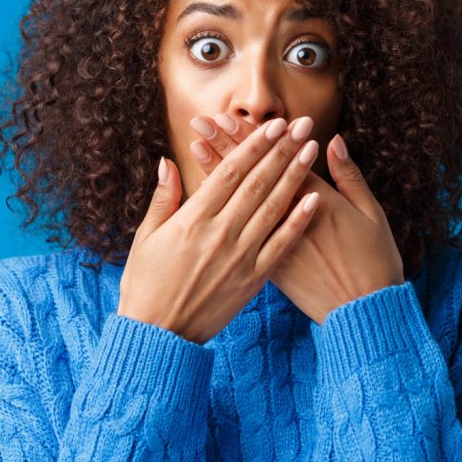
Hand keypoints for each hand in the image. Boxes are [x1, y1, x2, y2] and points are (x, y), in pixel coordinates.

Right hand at [119, 118, 321, 343]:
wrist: (159, 336)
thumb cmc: (146, 285)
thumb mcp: (146, 238)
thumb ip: (163, 198)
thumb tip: (169, 161)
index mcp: (193, 219)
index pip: (230, 172)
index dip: (253, 145)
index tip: (272, 125)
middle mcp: (220, 233)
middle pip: (258, 182)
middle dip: (282, 150)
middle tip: (302, 124)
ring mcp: (239, 256)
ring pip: (273, 207)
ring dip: (295, 175)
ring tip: (311, 149)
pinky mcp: (253, 279)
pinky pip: (281, 245)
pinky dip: (298, 221)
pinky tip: (315, 199)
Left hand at [189, 114, 404, 324]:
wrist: (364, 314)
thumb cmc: (374, 261)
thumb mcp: (372, 214)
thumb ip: (350, 177)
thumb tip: (333, 142)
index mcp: (318, 202)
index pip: (276, 161)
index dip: (251, 138)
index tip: (227, 118)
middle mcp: (288, 221)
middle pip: (250, 177)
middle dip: (225, 147)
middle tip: (202, 122)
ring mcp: (274, 245)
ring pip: (239, 203)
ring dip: (217, 174)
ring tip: (197, 148)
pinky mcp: (266, 269)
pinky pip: (237, 236)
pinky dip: (223, 216)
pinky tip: (208, 198)